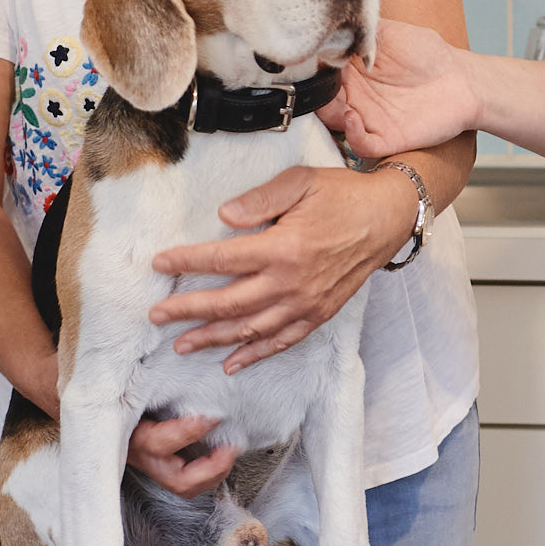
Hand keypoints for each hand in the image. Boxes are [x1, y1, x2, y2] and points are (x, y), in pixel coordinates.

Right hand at [23, 354, 233, 498]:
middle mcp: (136, 451)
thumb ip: (120, 355)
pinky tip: (225, 444)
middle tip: (231, 445)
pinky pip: (184, 471)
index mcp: (122, 430)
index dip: (185, 434)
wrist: (62, 396)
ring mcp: (148, 459)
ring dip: (212, 472)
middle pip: (176, 479)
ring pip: (182, 483)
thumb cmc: (84, 377)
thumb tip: (148, 321)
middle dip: (208, 468)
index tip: (210, 415)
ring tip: (233, 449)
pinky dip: (207, 465)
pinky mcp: (158, 456)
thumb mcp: (99, 366)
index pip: (156, 443)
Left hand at [147, 165, 416, 373]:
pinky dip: (255, 355)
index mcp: (283, 247)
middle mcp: (291, 282)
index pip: (222, 259)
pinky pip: (282, 341)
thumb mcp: (301, 182)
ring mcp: (305, 303)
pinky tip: (231, 363)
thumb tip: (225, 215)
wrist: (388, 217)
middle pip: (228, 302)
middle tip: (156, 315)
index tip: (160, 263)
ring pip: (250, 329)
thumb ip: (261, 199)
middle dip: (188, 310)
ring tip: (181, 345)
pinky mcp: (319, 314)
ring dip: (213, 339)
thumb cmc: (343, 195)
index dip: (187, 262)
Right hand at [323, 18, 480, 158]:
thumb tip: (331, 22)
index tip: (305, 58)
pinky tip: (352, 117)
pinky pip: (360, 144)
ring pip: (333, 121)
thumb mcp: (388, 31)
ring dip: (328, 112)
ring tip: (333, 98)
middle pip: (320, 98)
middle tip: (315, 81)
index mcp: (351, 70)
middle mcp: (354, 95)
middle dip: (314, 91)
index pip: (320, 72)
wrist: (462, 79)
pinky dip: (351, 134)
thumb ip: (359, 29)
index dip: (311, 67)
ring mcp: (368, 118)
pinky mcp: (385, 138)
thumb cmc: (427, 53)